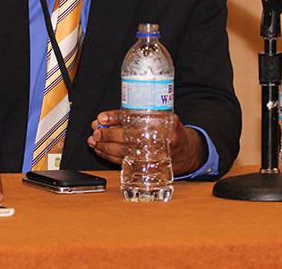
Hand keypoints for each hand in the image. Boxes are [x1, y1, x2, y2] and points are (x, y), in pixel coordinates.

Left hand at [88, 110, 206, 174]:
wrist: (187, 151)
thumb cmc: (168, 131)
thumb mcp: (157, 118)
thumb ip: (132, 117)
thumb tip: (103, 120)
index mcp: (161, 121)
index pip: (134, 117)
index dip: (115, 117)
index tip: (101, 117)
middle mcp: (159, 137)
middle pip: (129, 136)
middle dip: (108, 134)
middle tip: (96, 132)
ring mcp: (155, 153)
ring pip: (126, 151)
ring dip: (106, 147)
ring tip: (94, 141)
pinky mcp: (150, 165)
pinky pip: (126, 162)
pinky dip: (111, 157)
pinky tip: (101, 151)